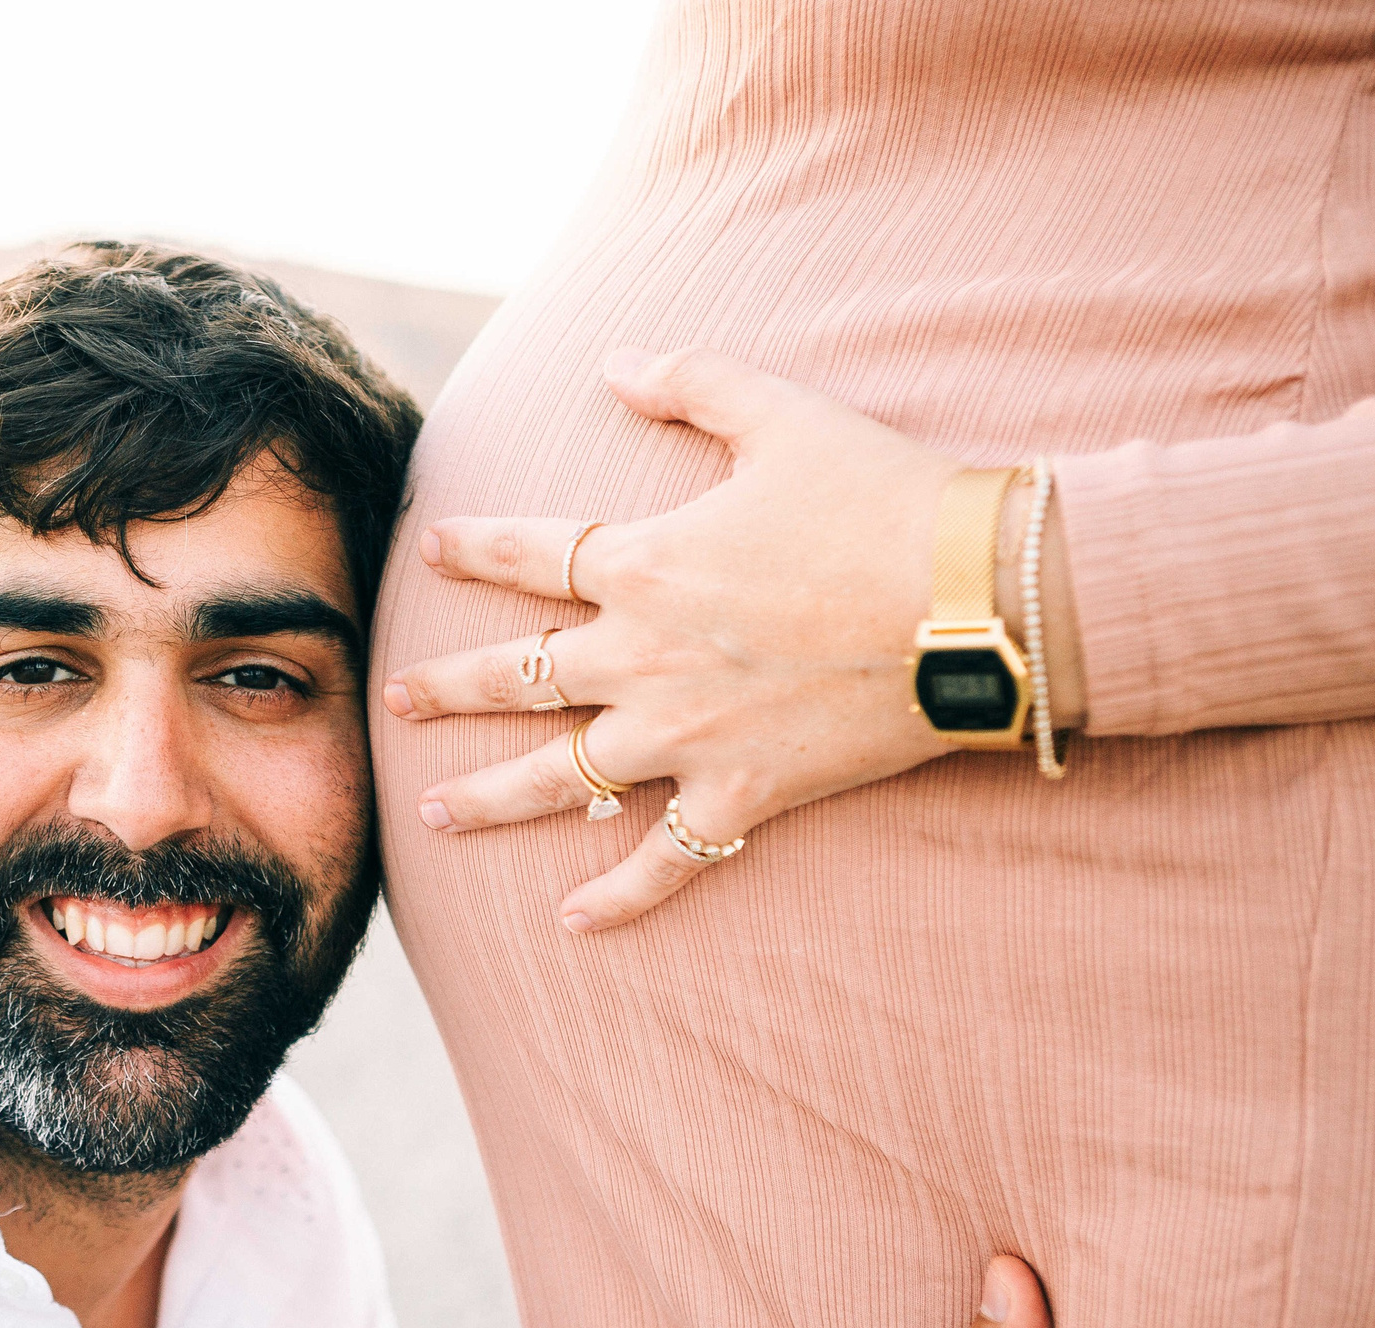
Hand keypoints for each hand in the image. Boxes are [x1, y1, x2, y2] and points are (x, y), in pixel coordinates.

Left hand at [383, 347, 1081, 933]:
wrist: (978, 597)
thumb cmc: (884, 496)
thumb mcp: (780, 412)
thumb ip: (689, 378)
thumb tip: (614, 357)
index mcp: (643, 563)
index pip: (528, 554)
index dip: (472, 549)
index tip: (428, 550)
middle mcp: (644, 657)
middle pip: (517, 678)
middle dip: (447, 688)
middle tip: (396, 701)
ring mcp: (687, 735)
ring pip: (560, 779)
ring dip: (490, 800)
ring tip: (434, 816)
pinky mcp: (744, 792)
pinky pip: (665, 859)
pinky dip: (619, 896)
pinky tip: (571, 922)